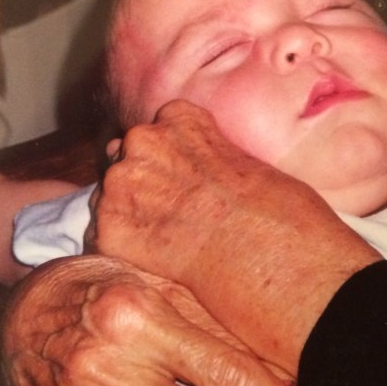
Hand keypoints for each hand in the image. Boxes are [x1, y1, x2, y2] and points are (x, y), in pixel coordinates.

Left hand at [91, 100, 380, 372]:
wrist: (280, 261)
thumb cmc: (283, 213)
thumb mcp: (250, 164)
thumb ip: (211, 157)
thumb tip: (203, 176)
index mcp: (180, 117)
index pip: (155, 131)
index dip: (169, 162)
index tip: (186, 184)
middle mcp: (143, 141)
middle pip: (124, 161)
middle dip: (144, 187)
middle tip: (177, 219)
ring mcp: (123, 184)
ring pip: (109, 200)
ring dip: (132, 220)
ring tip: (172, 247)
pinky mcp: (111, 232)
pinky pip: (103, 241)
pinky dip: (125, 256)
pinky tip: (160, 268)